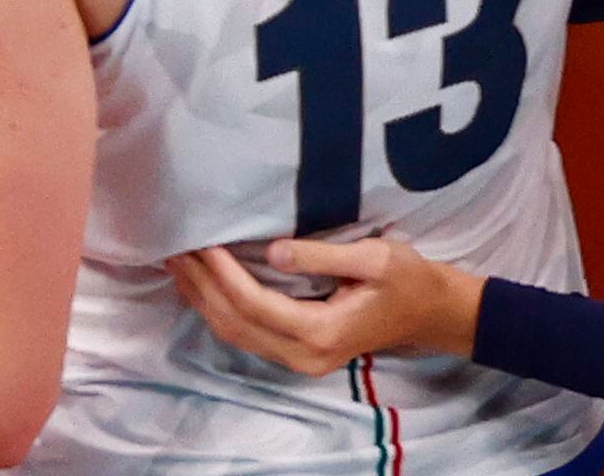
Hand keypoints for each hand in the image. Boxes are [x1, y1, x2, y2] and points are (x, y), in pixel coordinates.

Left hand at [166, 236, 485, 374]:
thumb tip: (273, 251)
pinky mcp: (295, 354)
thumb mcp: (375, 258)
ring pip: (235, 335)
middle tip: (176, 249)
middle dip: (202, 287)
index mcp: (322, 332)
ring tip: (179, 264)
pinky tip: (203, 286)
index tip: (203, 242)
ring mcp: (297, 360)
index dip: (224, 275)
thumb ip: (322, 256)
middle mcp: (303, 355)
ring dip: (203, 299)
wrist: (427, 312)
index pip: (256, 305)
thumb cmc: (407, 279)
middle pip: (235, 325)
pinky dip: (219, 310)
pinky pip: (245, 335)